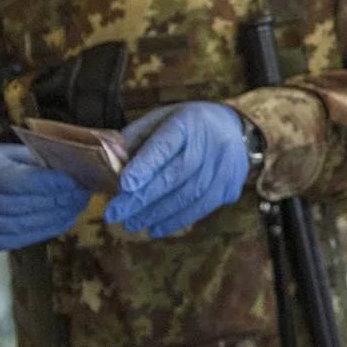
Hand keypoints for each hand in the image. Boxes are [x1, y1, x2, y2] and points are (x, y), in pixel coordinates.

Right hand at [0, 143, 89, 251]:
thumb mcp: (9, 155)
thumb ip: (36, 163)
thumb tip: (73, 171)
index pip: (14, 181)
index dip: (46, 183)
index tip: (73, 180)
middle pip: (19, 206)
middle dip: (56, 201)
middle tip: (81, 194)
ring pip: (19, 227)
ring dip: (54, 218)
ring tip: (76, 206)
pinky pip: (17, 241)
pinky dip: (44, 231)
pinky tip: (62, 220)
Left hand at [105, 103, 251, 238]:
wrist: (236, 129)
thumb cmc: (188, 125)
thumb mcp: (162, 118)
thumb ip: (137, 138)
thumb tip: (111, 165)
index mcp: (188, 121)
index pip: (166, 144)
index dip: (146, 165)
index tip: (124, 185)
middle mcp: (210, 143)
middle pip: (176, 175)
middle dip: (143, 198)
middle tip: (115, 215)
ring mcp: (224, 167)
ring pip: (188, 196)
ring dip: (156, 214)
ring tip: (130, 224)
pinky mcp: (229, 187)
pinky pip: (201, 208)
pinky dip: (176, 221)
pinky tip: (155, 228)